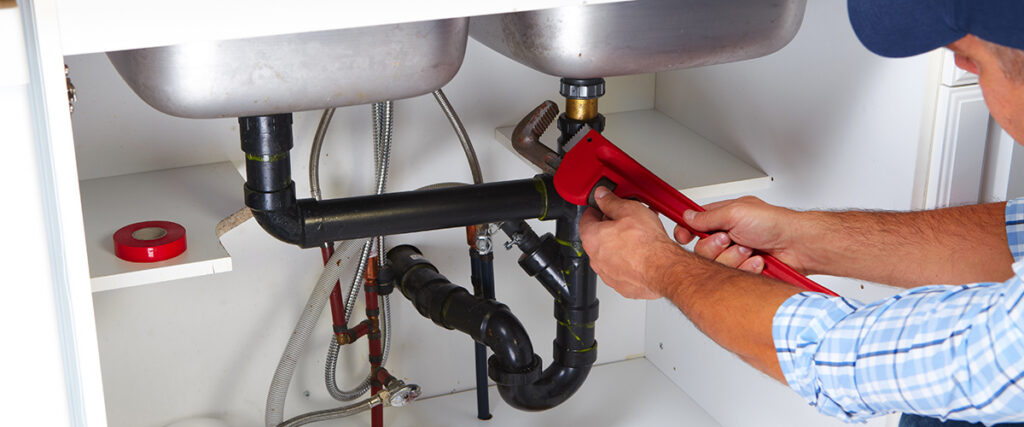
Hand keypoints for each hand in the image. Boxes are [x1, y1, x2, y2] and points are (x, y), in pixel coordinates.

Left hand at [579, 187, 687, 298]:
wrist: (662, 268)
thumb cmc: (646, 243)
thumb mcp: (629, 210)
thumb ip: (611, 201)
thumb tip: (602, 196)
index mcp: (592, 238)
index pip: (586, 218)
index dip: (597, 209)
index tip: (605, 206)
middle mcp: (595, 258)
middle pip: (598, 237)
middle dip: (612, 226)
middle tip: (627, 219)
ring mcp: (608, 274)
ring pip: (610, 254)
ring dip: (620, 245)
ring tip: (639, 236)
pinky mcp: (621, 285)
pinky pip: (621, 269)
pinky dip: (628, 261)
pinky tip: (642, 254)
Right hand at [674, 196, 808, 274]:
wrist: (798, 246)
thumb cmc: (774, 224)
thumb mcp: (736, 212)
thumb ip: (708, 217)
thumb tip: (688, 216)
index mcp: (724, 217)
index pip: (695, 224)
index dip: (686, 231)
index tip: (684, 236)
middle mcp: (728, 235)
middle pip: (701, 248)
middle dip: (715, 246)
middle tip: (731, 240)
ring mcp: (736, 254)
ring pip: (716, 264)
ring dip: (733, 257)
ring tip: (750, 250)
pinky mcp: (744, 270)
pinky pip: (732, 276)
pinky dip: (745, 268)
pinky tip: (757, 261)